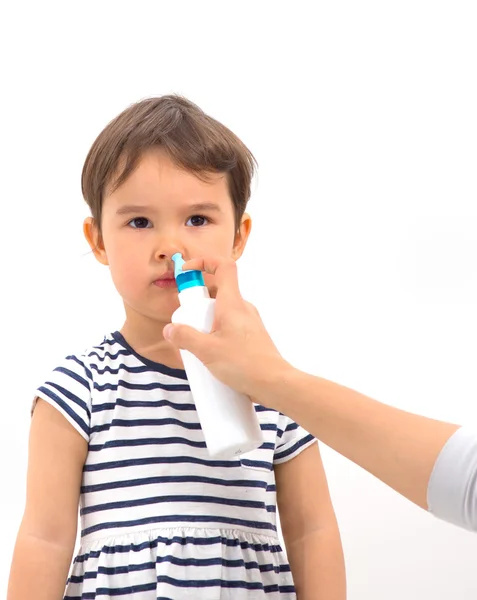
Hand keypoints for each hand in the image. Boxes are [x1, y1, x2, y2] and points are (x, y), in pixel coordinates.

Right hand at [163, 257, 287, 399]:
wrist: (275, 384)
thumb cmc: (244, 364)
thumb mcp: (207, 351)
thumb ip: (185, 338)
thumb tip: (170, 329)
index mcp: (232, 303)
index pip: (223, 266)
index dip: (204, 262)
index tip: (186, 272)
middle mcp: (243, 308)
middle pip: (218, 292)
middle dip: (198, 303)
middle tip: (186, 322)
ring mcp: (249, 322)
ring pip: (223, 311)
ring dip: (206, 321)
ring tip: (197, 344)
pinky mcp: (251, 337)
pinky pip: (230, 327)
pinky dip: (216, 333)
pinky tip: (211, 355)